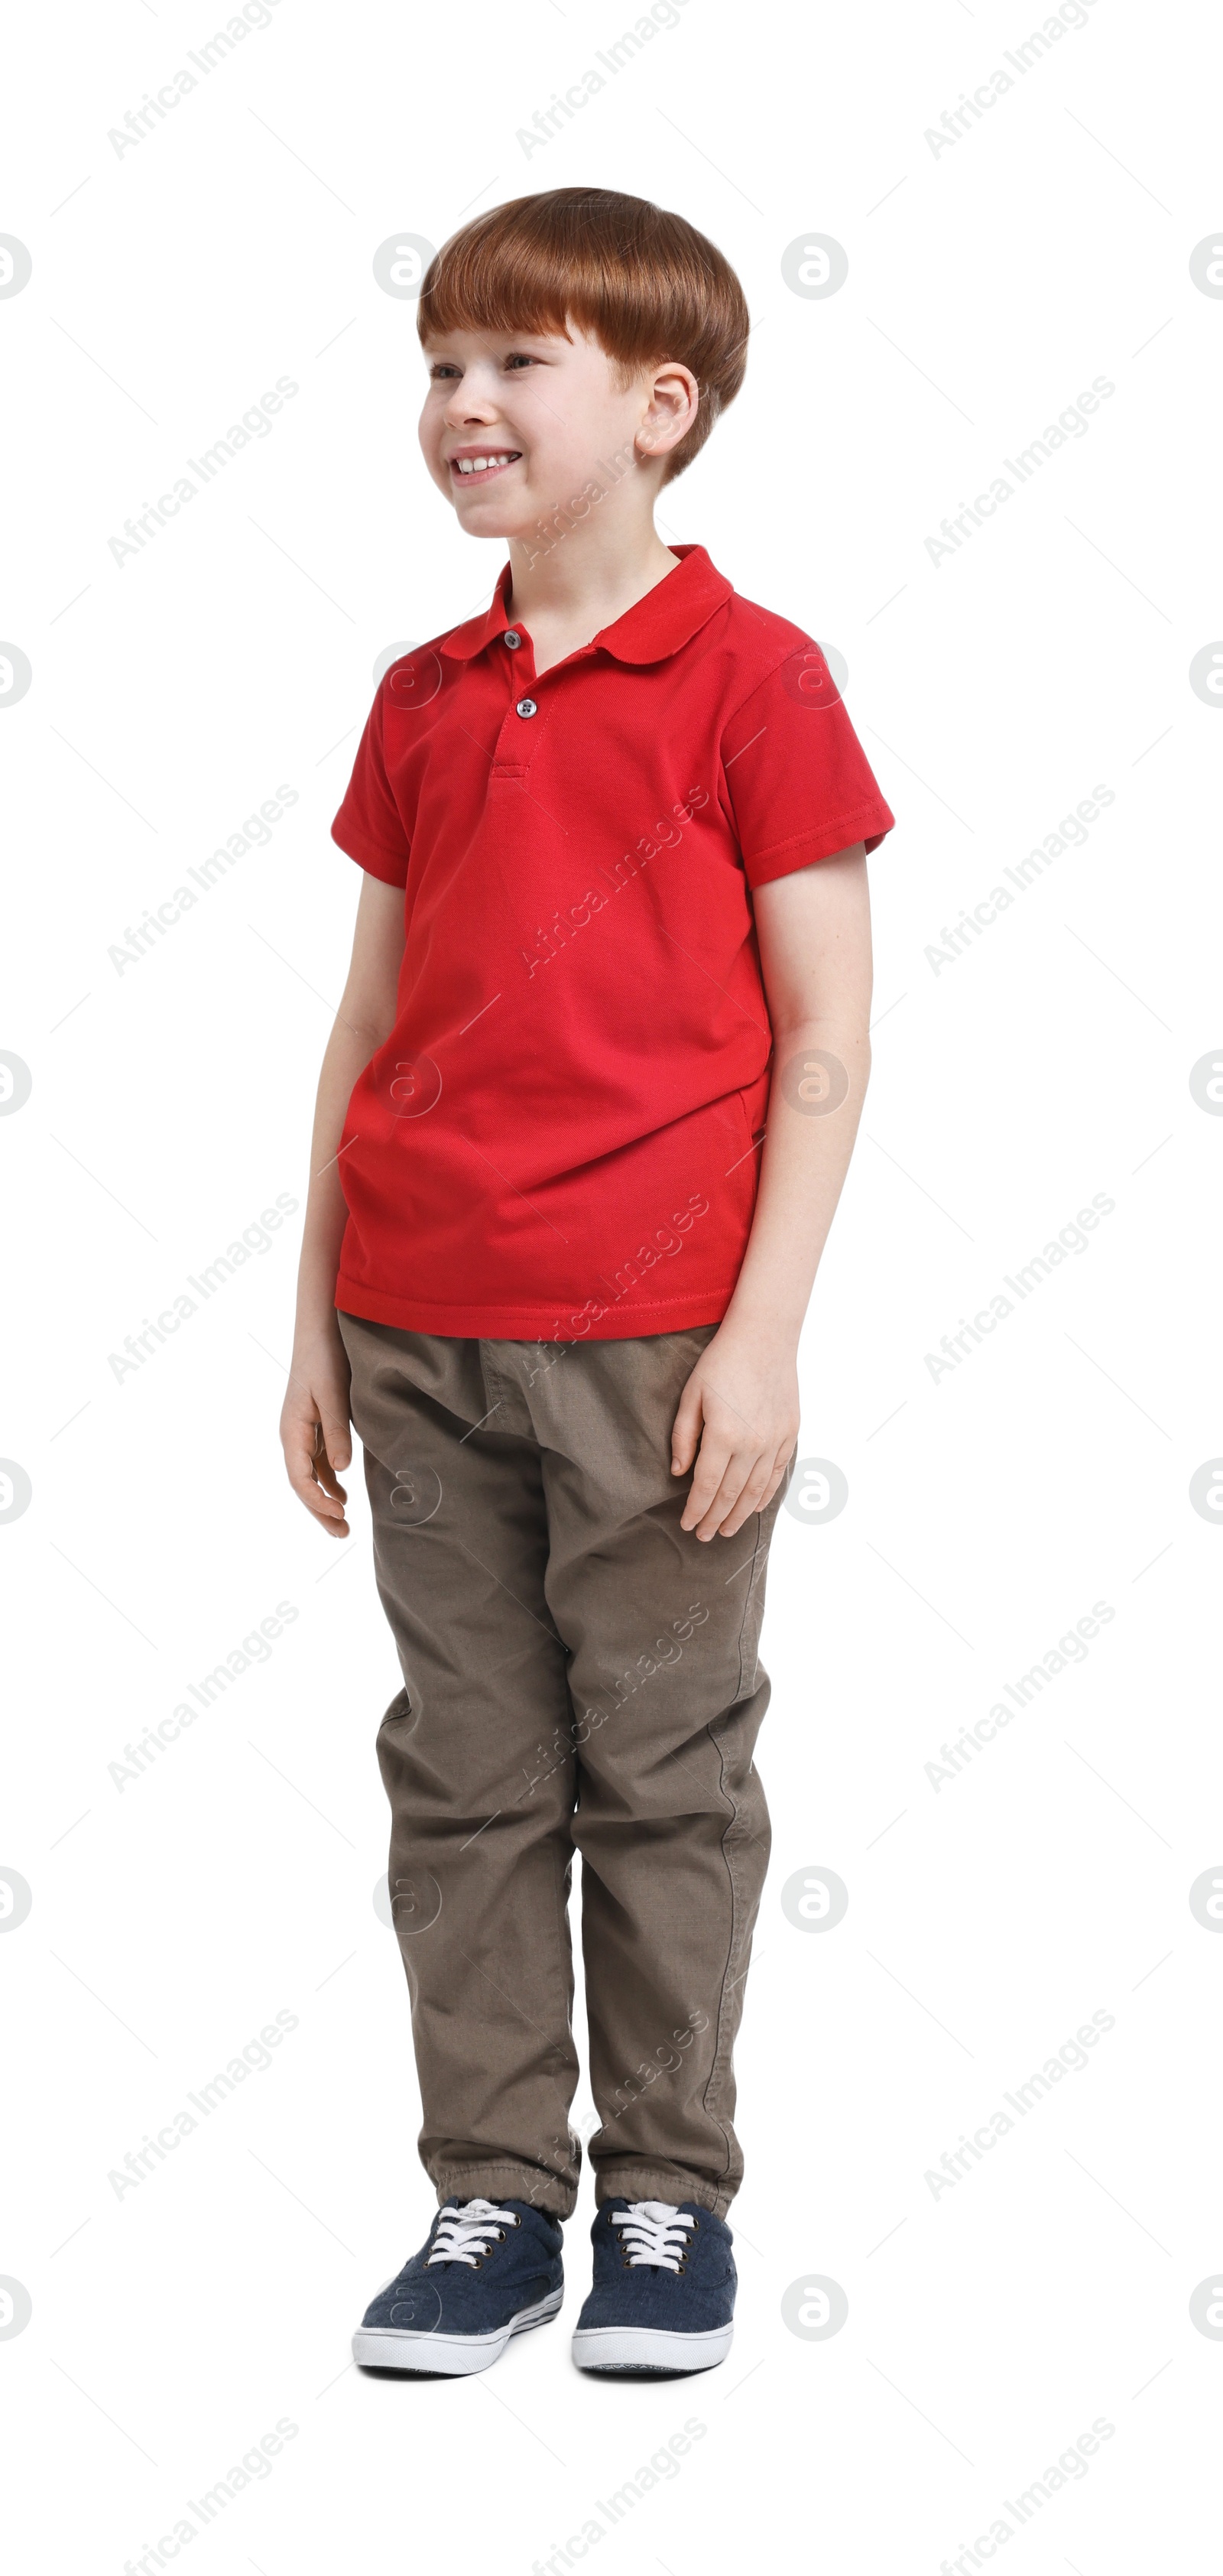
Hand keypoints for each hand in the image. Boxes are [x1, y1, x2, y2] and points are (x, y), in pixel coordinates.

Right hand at [280, 1320, 352, 1536]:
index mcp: (292, 1431)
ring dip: (325, 1500)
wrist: (320, 1332)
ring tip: (344, 1524)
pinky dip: (330, 1482)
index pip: (299, 1478)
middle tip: (343, 1534)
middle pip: (303, 1484)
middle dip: (320, 1511)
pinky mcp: (315, 1428)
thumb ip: (336, 1433)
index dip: (317, 1501)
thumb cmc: (324, 1360)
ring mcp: (303, 1433)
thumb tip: (341, 1471)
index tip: (339, 1513)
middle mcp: (293, 1437)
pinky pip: (319, 1463)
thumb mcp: (333, 1396)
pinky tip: (343, 1494)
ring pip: (311, 1477)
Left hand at [671, 1318, 798, 1539]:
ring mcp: (774, 1441)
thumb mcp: (691, 1396)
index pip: (706, 1486)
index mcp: (723, 1435)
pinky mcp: (789, 1434)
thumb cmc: (721, 1362)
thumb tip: (679, 1473)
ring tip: (727, 1530)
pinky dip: (765, 1494)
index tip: (687, 1525)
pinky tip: (754, 1507)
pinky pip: (777, 1474)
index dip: (696, 1510)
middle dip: (715, 1519)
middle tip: (704, 1536)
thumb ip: (684, 1437)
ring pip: (755, 1491)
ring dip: (740, 1514)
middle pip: (730, 1495)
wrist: (764, 1337)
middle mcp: (752, 1444)